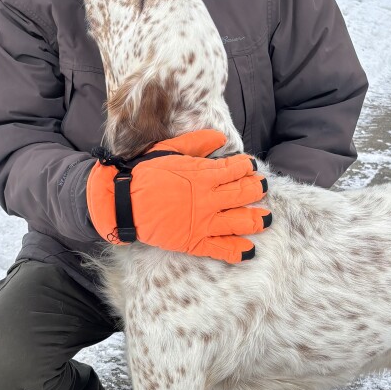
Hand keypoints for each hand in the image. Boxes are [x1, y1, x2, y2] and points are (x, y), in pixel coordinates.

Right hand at [86, 130, 269, 263]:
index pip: (235, 169)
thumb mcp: (170, 150)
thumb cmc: (145, 174)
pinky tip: (250, 251)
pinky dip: (238, 251)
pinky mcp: (195, 241)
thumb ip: (197, 143)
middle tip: (263, 187)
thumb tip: (221, 138)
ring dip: (256, 219)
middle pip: (243, 193)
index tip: (252, 166)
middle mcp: (209, 199)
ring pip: (240, 221)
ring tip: (267, 218)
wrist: (124, 202)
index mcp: (203, 175)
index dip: (247, 167)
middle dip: (257, 189)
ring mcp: (204, 222)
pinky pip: (222, 248)